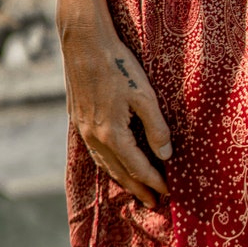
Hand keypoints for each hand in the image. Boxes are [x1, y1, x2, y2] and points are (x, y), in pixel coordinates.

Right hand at [63, 22, 171, 208]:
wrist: (83, 42)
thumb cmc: (118, 65)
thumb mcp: (145, 96)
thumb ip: (157, 128)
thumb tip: (166, 155)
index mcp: (112, 134)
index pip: (138, 168)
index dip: (155, 182)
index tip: (169, 193)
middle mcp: (94, 137)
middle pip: (120, 173)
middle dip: (139, 189)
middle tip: (154, 204)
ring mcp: (83, 130)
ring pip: (105, 165)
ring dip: (122, 180)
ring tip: (136, 191)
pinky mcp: (78, 120)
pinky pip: (95, 152)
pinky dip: (108, 165)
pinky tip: (115, 166)